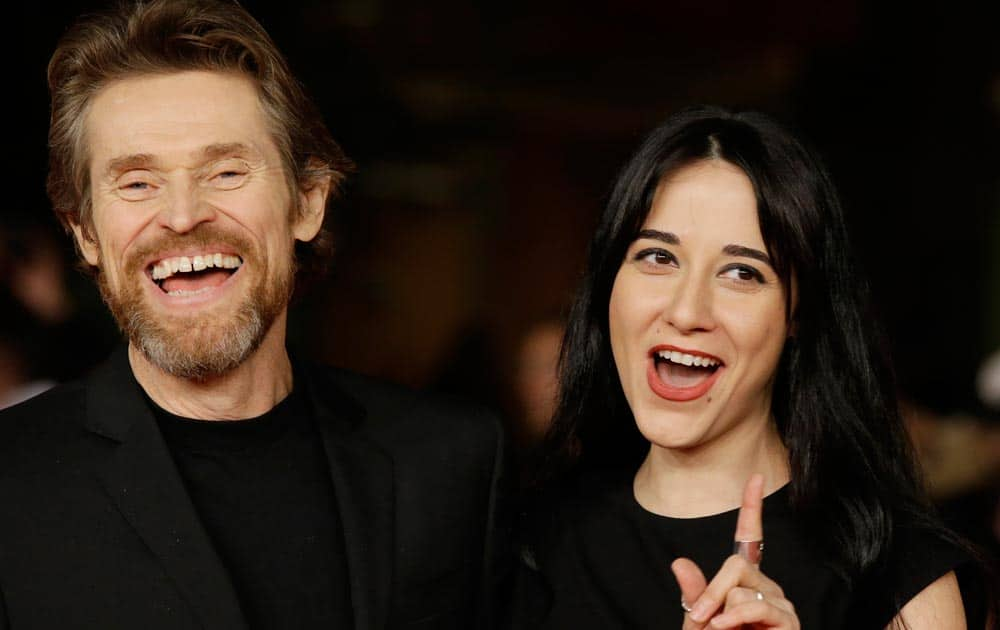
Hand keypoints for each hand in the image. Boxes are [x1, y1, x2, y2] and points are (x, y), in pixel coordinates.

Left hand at [670, 474, 798, 628]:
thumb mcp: (699, 622)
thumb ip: (694, 596)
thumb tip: (679, 562)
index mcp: (744, 581)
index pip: (750, 537)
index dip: (752, 506)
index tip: (755, 478)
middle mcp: (767, 586)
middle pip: (736, 564)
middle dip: (712, 589)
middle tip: (700, 617)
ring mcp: (780, 603)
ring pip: (742, 585)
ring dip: (722, 610)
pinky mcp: (788, 622)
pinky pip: (757, 604)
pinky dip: (736, 615)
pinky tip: (726, 627)